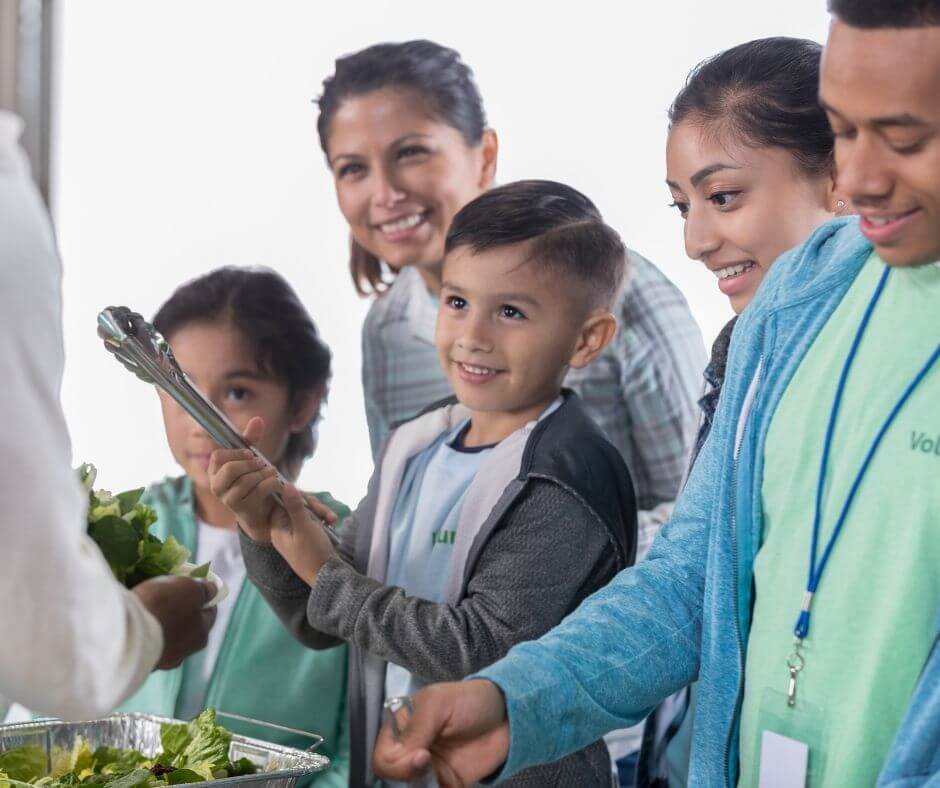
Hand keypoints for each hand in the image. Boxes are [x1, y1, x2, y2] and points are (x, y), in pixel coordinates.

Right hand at [132, 575, 216, 668]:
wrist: (125, 631)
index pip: (209, 613)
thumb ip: (204, 590)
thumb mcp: (189, 588)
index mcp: (202, 635)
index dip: (204, 597)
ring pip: (166, 636)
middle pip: (187, 626)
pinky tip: (138, 621)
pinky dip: (145, 631)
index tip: (195, 586)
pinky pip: (147, 642)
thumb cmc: (164, 606)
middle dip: (182, 612)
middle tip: (169, 596)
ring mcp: (161, 660)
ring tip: (150, 608)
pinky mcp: (139, 662)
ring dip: (161, 623)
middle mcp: (184, 652)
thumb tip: (213, 590)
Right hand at [207, 417, 281, 541]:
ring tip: (272, 470)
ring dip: (263, 473)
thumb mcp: (250, 458)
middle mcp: (217, 486)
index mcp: (215, 471)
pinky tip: (277, 481)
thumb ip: (251, 439)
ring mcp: (228, 499)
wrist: (261, 509)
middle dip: (249, 463)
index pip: (218, 456)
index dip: (236, 453)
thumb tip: (258, 419)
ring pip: (245, 481)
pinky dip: (270, 483)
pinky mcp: (242, 509)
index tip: (250, 453)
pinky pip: (258, 491)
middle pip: (230, 469)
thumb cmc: (252, 479)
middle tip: (261, 462)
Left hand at [269, 484, 337, 586]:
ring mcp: (296, 533)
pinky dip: (323, 521)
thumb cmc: (312, 552)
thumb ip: (294, 505)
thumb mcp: (304, 526)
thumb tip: (285, 485)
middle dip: (313, 507)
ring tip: (332, 520)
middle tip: (325, 514)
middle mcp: (284, 529)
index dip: (296, 497)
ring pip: (307, 512)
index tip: (309, 501)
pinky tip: (332, 524)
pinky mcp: (307, 537)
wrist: (327, 576)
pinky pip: (314, 521)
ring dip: (321, 513)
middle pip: (296, 506)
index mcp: (277, 527)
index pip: (282, 502)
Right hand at [373, 680, 509, 787]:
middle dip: (406, 776)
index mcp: (401, 727)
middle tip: (429, 764)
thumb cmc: (470, 701)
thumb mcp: (439, 704)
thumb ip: (416, 728)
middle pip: (392, 777)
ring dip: (421, 786)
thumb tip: (400, 758)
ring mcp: (427, 770)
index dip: (396, 761)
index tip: (421, 755)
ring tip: (440, 777)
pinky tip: (449, 783)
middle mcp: (410, 751)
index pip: (383, 755)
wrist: (507, 716)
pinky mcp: (447, 784)